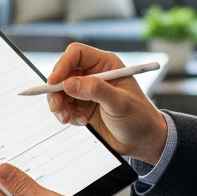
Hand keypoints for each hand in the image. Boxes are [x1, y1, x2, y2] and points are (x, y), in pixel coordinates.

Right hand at [46, 44, 168, 165]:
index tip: (54, 82)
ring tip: (69, 119)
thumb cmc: (139, 117)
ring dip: (60, 105)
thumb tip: (68, 83)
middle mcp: (95, 75)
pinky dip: (67, 115)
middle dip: (57, 90)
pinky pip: (65, 106)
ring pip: (61, 91)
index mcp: (106, 64)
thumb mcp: (120, 103)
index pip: (77, 54)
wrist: (142, 141)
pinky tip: (81, 122)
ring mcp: (87, 91)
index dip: (63, 65)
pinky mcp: (83, 106)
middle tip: (56, 107)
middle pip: (64, 73)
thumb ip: (95, 91)